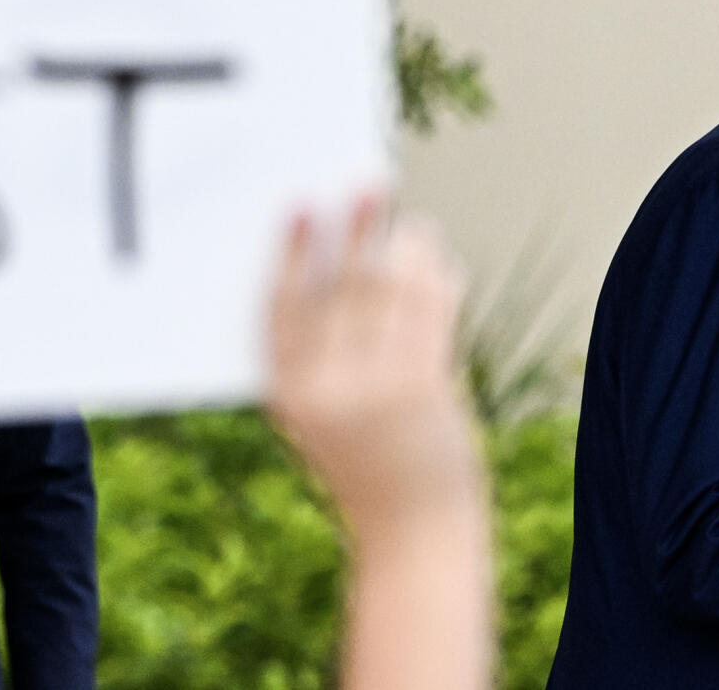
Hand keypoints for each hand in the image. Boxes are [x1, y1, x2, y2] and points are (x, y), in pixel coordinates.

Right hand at [265, 197, 481, 543]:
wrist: (413, 535)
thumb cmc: (364, 463)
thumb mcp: (318, 419)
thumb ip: (319, 356)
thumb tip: (341, 258)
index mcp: (287, 396)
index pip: (280, 309)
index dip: (289, 252)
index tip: (301, 204)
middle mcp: (326, 391)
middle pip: (341, 287)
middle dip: (358, 230)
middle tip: (371, 184)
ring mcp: (377, 390)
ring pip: (392, 290)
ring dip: (407, 248)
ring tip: (411, 225)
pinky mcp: (424, 390)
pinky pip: (431, 313)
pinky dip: (437, 279)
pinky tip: (438, 263)